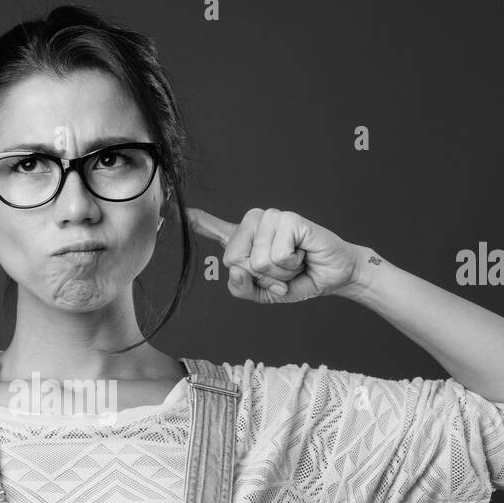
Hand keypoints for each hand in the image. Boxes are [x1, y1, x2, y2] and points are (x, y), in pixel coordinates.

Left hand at [187, 207, 363, 302]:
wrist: (333, 278)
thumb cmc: (298, 281)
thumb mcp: (264, 294)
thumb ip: (242, 288)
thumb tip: (236, 271)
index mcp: (244, 239)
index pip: (213, 228)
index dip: (193, 220)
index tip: (170, 208)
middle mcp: (255, 223)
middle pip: (234, 258)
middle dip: (261, 277)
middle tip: (282, 271)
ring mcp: (272, 218)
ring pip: (256, 260)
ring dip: (279, 273)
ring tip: (294, 263)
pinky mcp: (289, 219)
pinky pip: (274, 255)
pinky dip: (290, 265)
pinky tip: (302, 255)